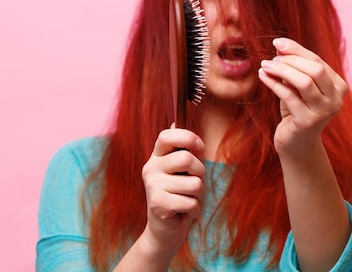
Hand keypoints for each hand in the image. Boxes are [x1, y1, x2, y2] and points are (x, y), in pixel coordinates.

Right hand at [140, 126, 205, 254]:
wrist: (164, 230)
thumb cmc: (179, 196)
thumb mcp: (183, 170)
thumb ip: (184, 150)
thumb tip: (176, 121)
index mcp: (157, 156)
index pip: (167, 135)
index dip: (187, 137)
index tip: (200, 147)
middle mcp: (151, 168)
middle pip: (186, 159)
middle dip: (200, 172)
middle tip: (195, 183)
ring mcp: (152, 185)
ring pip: (194, 183)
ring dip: (199, 195)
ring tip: (188, 200)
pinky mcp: (158, 203)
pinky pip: (191, 202)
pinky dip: (194, 210)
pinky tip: (183, 212)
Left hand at [258, 38, 346, 158]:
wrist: (296, 143)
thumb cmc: (297, 110)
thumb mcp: (297, 86)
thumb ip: (294, 67)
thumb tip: (280, 45)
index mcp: (338, 86)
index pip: (318, 61)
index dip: (297, 50)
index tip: (277, 42)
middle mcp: (336, 99)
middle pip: (315, 69)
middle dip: (291, 60)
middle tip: (271, 58)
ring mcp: (324, 111)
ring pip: (304, 82)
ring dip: (281, 70)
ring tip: (265, 66)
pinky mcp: (307, 121)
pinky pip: (289, 96)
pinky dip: (273, 83)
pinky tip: (262, 76)